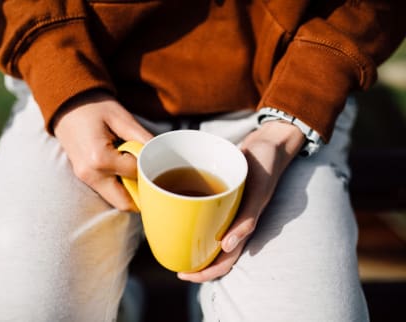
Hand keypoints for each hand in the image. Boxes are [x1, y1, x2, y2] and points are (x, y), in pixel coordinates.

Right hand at [54, 91, 152, 210]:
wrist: (66, 105)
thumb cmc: (94, 107)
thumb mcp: (122, 118)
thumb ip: (142, 139)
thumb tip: (161, 155)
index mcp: (100, 159)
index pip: (136, 175)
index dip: (148, 166)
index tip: (154, 156)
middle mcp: (90, 174)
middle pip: (125, 203)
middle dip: (142, 194)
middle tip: (152, 176)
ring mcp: (85, 178)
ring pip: (116, 200)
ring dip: (131, 191)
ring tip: (138, 170)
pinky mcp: (84, 178)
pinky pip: (108, 192)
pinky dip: (121, 186)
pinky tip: (126, 169)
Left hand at [178, 121, 305, 282]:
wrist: (269, 140)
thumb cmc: (267, 165)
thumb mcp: (259, 192)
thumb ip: (247, 219)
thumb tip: (227, 246)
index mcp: (244, 227)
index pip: (224, 261)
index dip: (205, 273)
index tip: (182, 273)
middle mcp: (234, 221)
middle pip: (212, 250)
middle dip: (193, 259)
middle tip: (170, 257)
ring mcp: (228, 208)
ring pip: (208, 231)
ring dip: (191, 240)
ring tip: (170, 239)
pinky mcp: (222, 193)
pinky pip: (206, 209)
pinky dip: (192, 214)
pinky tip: (177, 211)